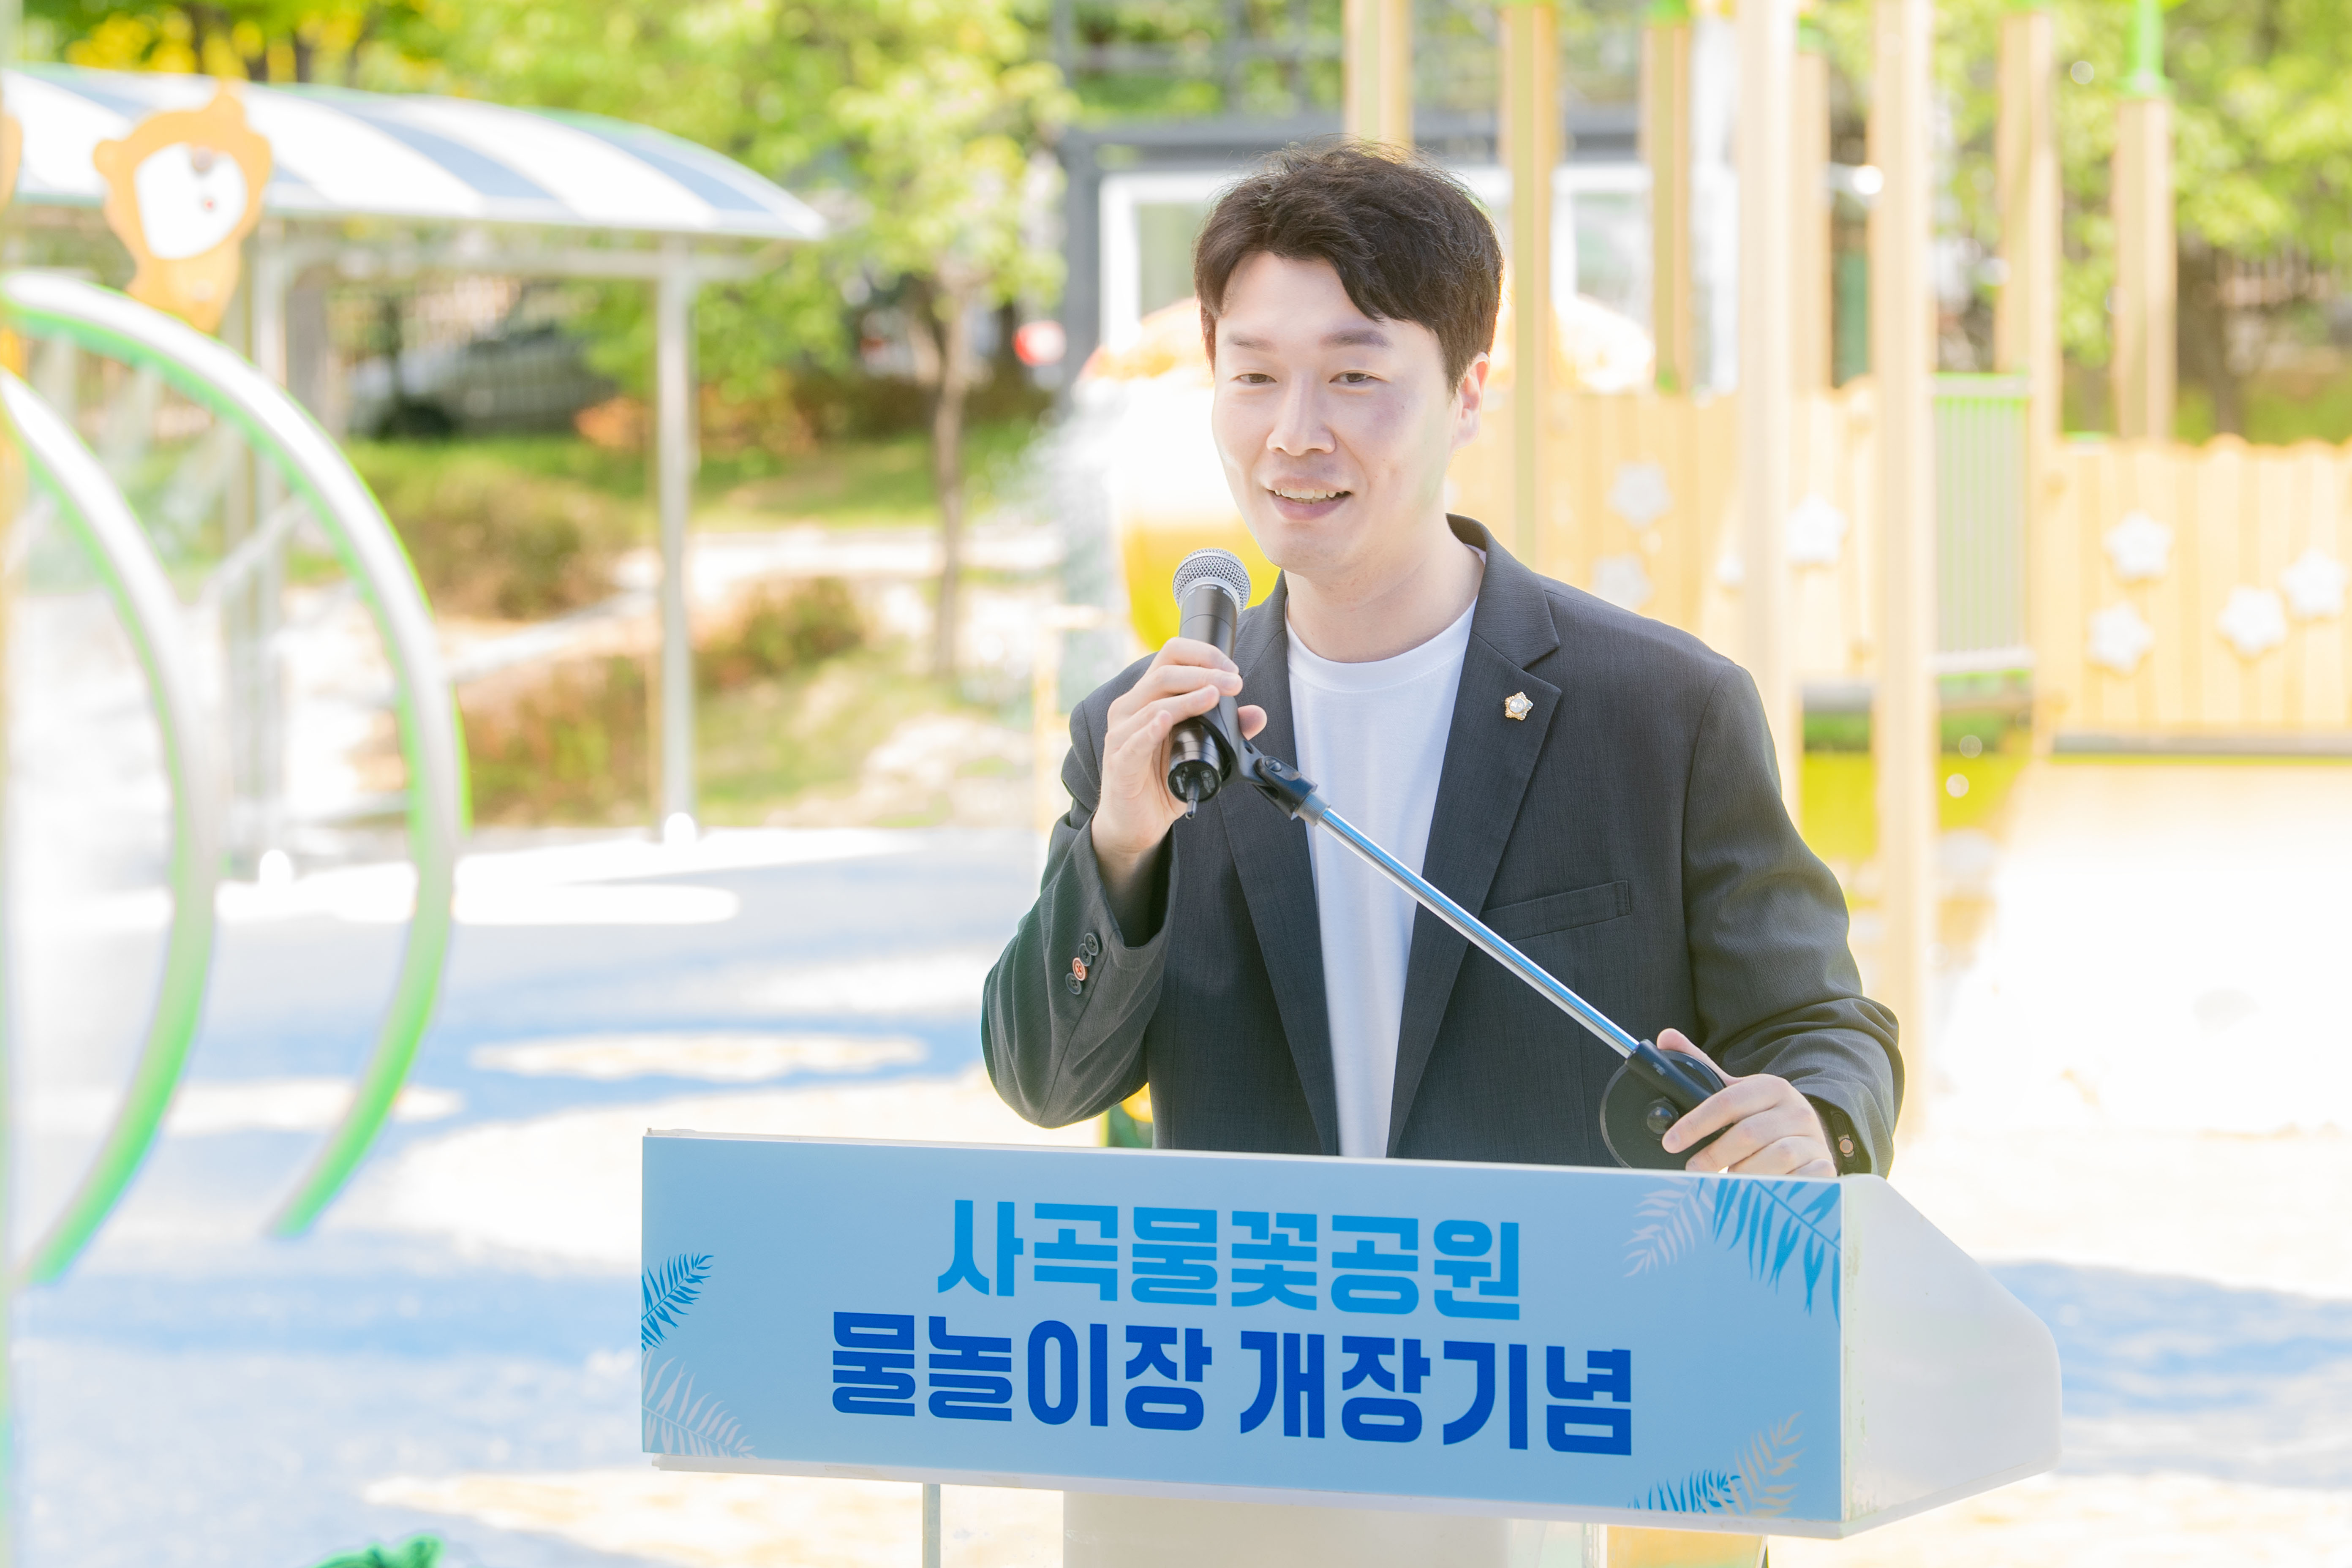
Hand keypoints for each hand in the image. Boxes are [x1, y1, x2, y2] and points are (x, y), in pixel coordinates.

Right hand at [1091, 637, 1267, 930]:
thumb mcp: (1201, 754)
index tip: (1233, 670)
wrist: (1135, 824)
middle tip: (1235, 683)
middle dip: (1204, 673)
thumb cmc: (1162, 783)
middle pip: (1164, 672)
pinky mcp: (1118, 762)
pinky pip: (1132, 740)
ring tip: (1214, 696)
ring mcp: (1120, 734)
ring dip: (1187, 697)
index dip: (1203, 655)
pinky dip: (1151, 728)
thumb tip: (1257, 714)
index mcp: (1148, 698)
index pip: (1170, 656)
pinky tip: (1166, 720)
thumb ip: (1227, 732)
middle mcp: (1130, 709)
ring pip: (1153, 702)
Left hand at [1655, 1030, 1835, 1177]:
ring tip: (1728, 1177)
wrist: (1811, 1135)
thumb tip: (1666, 1037)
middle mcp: (1797, 1110)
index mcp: (1772, 1087)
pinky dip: (1773, 1188)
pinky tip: (1759, 1190)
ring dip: (1743, 1172)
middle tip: (1693, 1168)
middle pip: (1748, 1134)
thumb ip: (1702, 1066)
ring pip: (1772, 1159)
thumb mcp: (1736, 1090)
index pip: (1728, 1102)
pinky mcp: (1825, 1167)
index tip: (1672, 1142)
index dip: (1696, 1123)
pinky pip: (1796, 1181)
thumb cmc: (1764, 1115)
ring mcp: (1813, 1139)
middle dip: (1714, 1155)